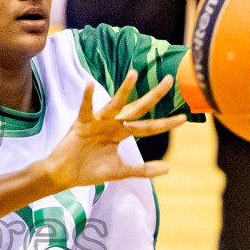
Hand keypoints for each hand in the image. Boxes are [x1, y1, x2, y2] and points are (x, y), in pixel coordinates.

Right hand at [41, 71, 185, 189]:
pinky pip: (86, 108)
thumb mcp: (121, 171)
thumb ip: (143, 170)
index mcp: (122, 133)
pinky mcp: (82, 123)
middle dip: (154, 95)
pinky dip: (88, 97)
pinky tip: (90, 85)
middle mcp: (113, 123)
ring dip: (124, 89)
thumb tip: (167, 169)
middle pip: (137, 108)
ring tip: (134, 74)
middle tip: (169, 80)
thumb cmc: (90, 170)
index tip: (183, 118)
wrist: (65, 175)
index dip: (165, 123)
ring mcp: (98, 121)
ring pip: (115, 104)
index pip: (148, 126)